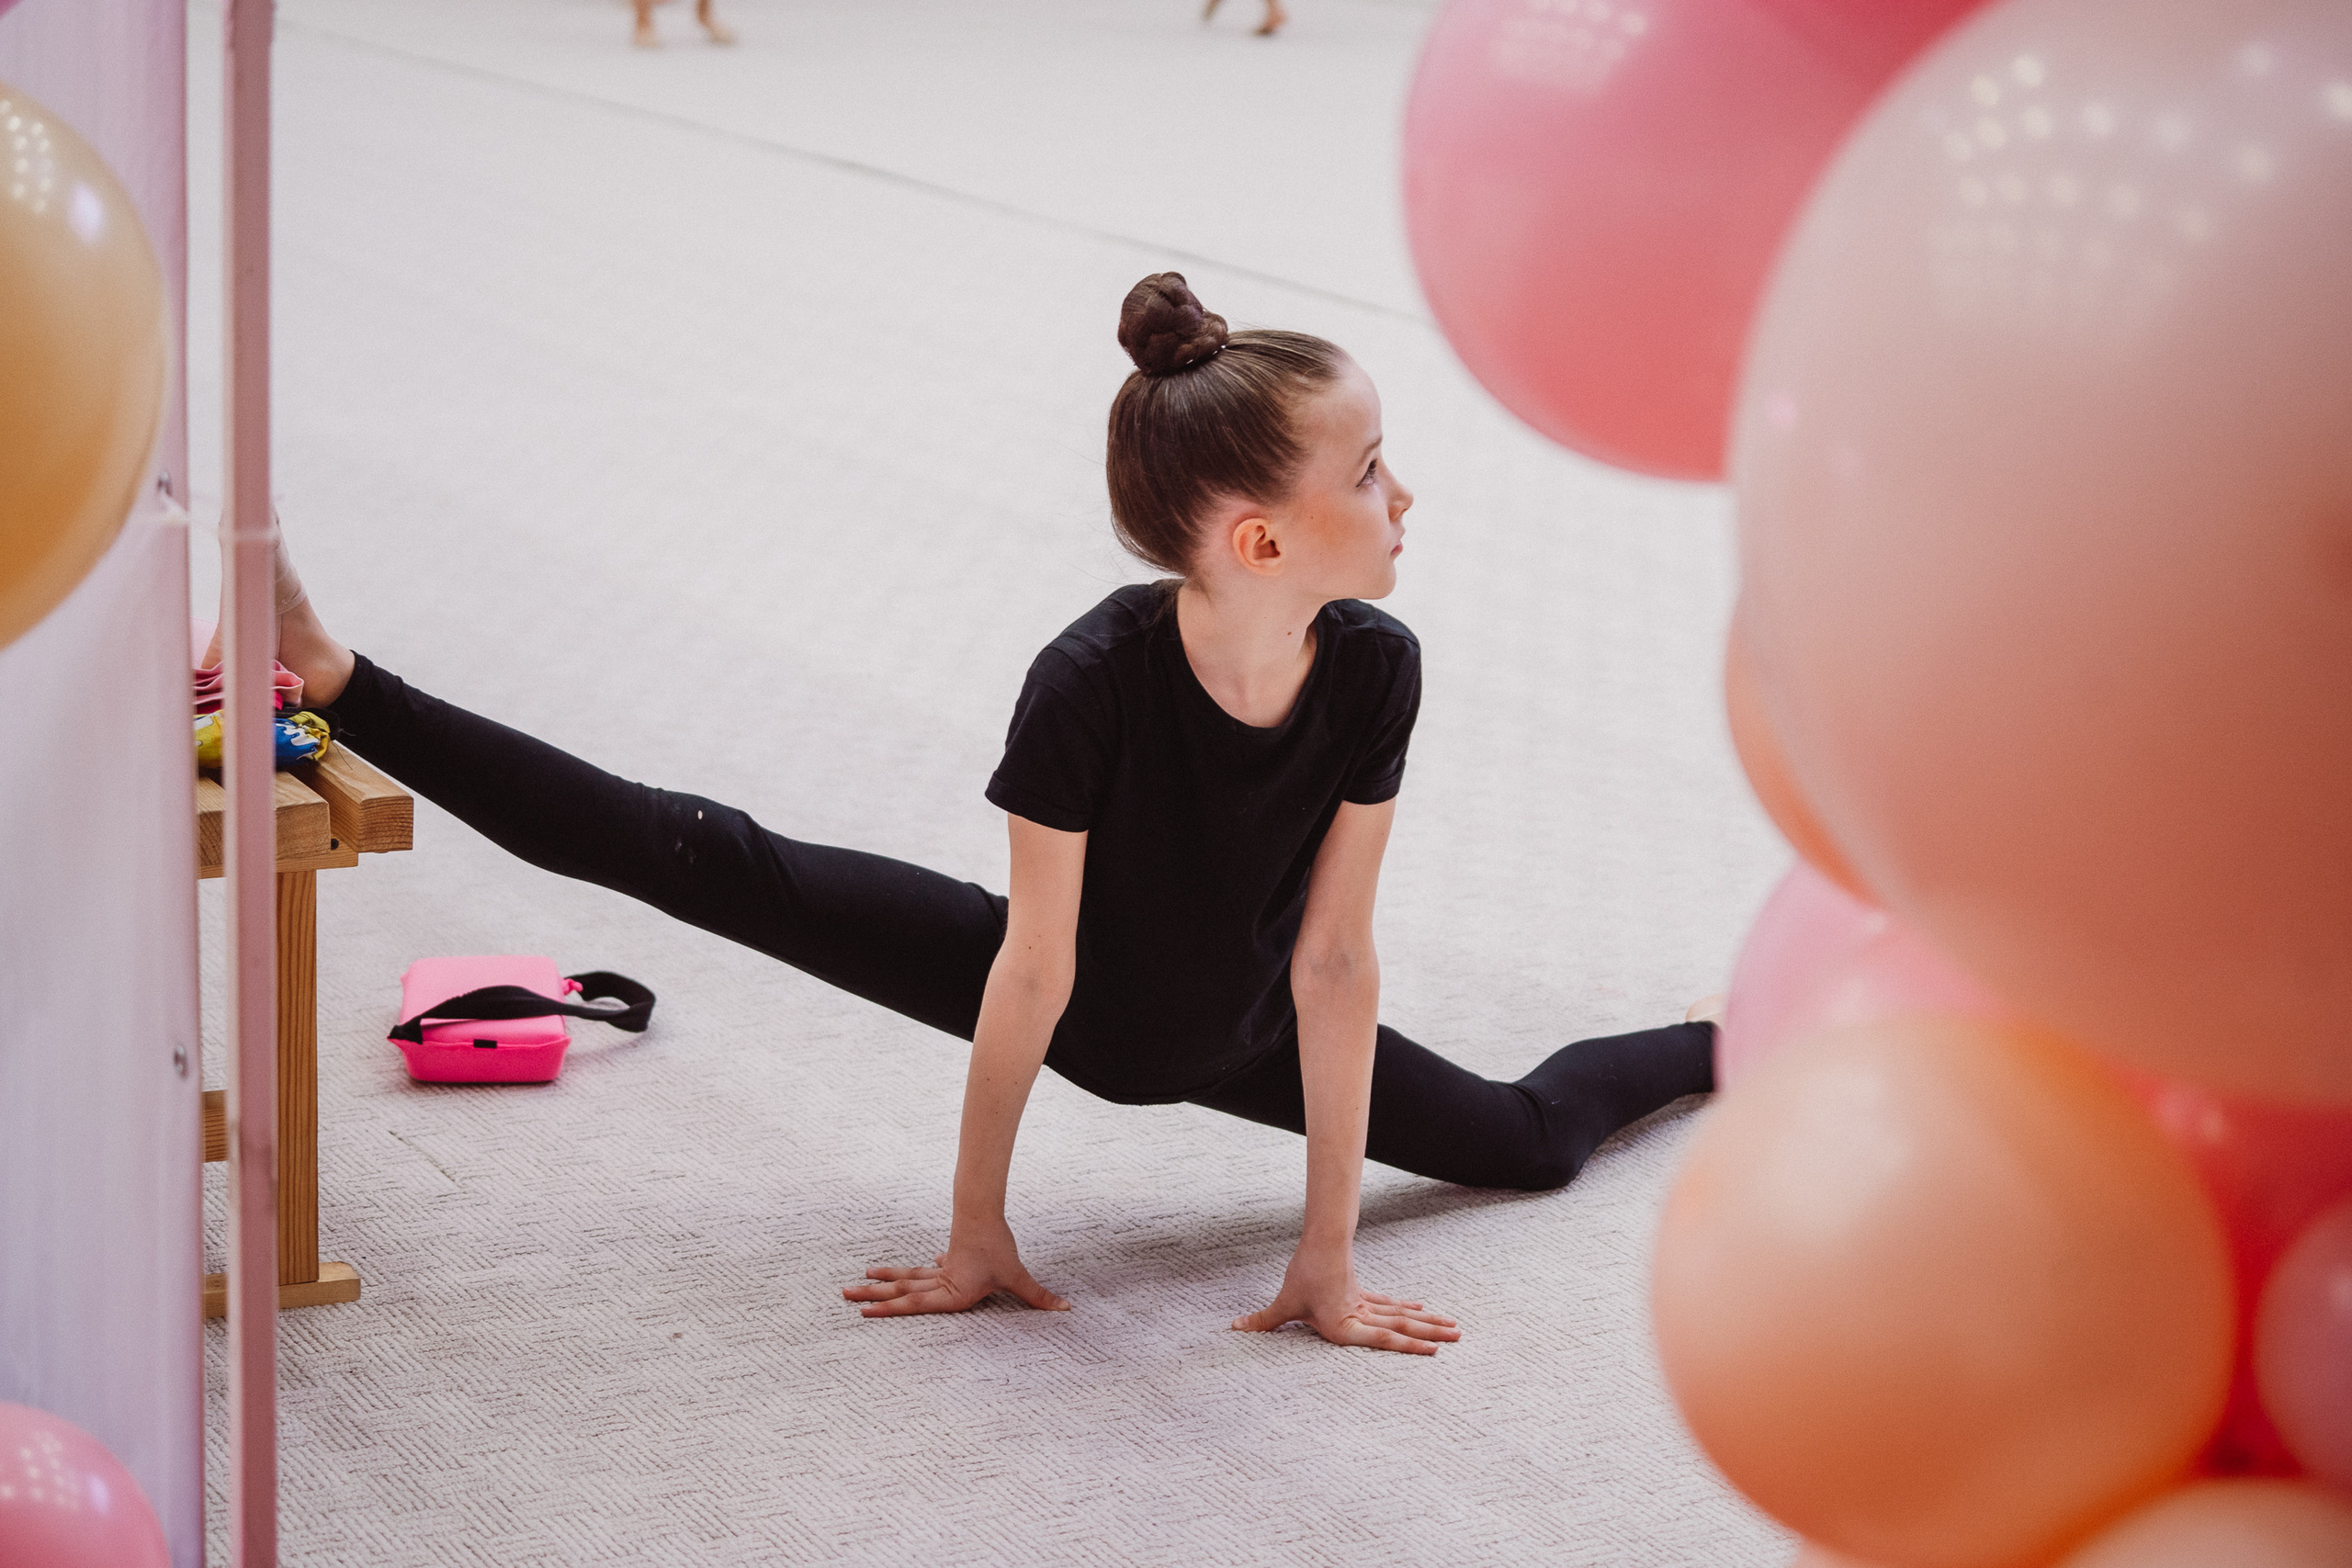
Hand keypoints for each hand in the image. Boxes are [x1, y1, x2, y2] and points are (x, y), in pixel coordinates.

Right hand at [842, 1217, 1070, 1317]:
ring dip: (882, 1283)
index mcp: (951, 1293)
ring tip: (857, 1283)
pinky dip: (912, 1274)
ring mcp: (940, 1271)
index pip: (914, 1306)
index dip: (888, 1312)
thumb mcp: (1017, 1276)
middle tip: (846, 1297)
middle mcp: (940, 1283)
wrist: (983, 1213)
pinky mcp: (946, 1261)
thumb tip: (1066, 1309)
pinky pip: (922, 1272)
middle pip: (901, 1292)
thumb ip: (1038, 1297)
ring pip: (905, 1280)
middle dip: (874, 1297)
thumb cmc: (997, 1248)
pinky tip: (909, 1274)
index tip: (864, 1314)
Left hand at [1231, 1247, 1460, 1354]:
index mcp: (1347, 1326)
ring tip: (1455, 1326)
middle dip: (1431, 1333)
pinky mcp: (1363, 1295)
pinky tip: (1422, 1310)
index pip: (1383, 1338)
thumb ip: (1264, 1321)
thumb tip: (1235, 1329)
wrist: (1318, 1244)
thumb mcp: (1285, 1305)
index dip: (1410, 1347)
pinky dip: (1407, 1309)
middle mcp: (1362, 1318)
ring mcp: (1366, 1305)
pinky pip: (1390, 1305)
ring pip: (1403, 1315)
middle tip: (1459, 1337)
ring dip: (1428, 1321)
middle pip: (1403, 1326)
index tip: (1436, 1351)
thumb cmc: (1303, 1277)